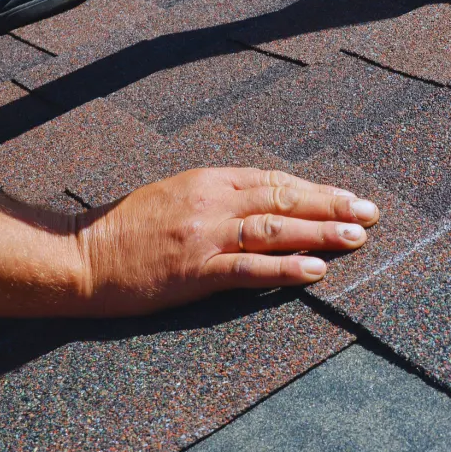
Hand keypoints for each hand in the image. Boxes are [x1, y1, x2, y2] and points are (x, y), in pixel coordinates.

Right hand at [72, 167, 378, 315]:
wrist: (79, 255)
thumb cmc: (126, 228)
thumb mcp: (176, 194)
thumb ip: (220, 196)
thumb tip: (267, 201)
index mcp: (209, 180)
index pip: (275, 181)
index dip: (317, 190)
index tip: (350, 196)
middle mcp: (212, 202)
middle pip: (284, 199)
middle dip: (332, 207)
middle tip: (371, 213)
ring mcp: (204, 236)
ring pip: (275, 230)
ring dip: (320, 234)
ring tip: (357, 238)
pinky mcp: (194, 271)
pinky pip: (249, 269)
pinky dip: (286, 269)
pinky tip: (315, 271)